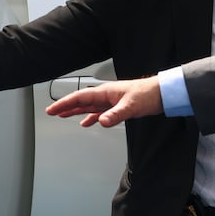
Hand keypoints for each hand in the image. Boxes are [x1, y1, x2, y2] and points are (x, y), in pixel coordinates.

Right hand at [45, 77, 163, 127]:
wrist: (163, 94)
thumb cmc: (149, 94)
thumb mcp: (131, 106)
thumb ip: (115, 115)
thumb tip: (100, 122)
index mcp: (105, 92)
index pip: (79, 97)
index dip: (64, 103)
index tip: (52, 109)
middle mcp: (105, 96)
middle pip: (80, 101)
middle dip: (65, 106)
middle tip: (51, 112)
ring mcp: (110, 101)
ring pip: (88, 107)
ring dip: (75, 111)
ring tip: (62, 116)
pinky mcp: (117, 107)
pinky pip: (99, 112)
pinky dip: (91, 117)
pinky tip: (86, 123)